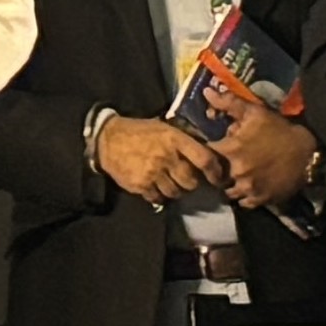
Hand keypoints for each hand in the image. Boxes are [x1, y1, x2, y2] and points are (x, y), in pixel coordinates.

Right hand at [94, 109, 219, 198]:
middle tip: (188, 179)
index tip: (217, 178)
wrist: (108, 139)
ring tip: (170, 183)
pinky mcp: (141, 186)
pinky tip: (155, 187)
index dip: (214, 171)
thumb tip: (206, 149)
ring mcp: (153, 173)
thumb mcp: (164, 128)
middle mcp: (166, 157)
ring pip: (176, 192)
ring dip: (176, 190)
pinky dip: (159, 195)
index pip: (203, 159)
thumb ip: (183, 138)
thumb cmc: (139, 131)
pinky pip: (158, 198)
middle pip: (191, 181)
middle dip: (192, 182)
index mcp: (174, 140)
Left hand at [217, 99, 318, 214]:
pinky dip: (245, 196)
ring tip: (239, 176)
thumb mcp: (255, 112)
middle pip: (216, 174)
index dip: (207, 150)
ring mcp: (248, 188)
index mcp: (230, 149)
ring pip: (229, 191)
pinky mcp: (261, 200)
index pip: (205, 152)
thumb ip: (228, 102)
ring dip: (232, 184)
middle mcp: (235, 172)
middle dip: (220, 168)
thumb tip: (206, 92)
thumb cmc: (279, 130)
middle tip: (228, 163)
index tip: (213, 148)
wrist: (307, 152)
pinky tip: (251, 186)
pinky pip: (244, 203)